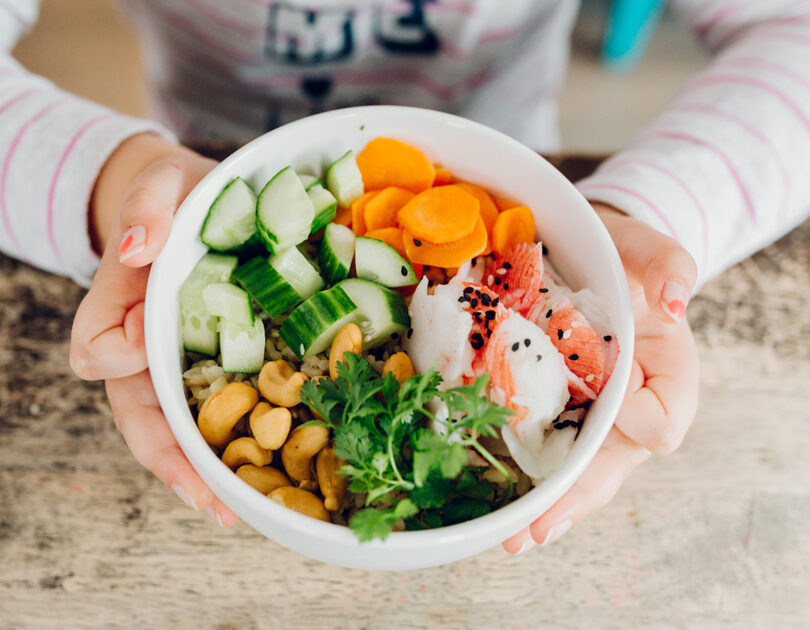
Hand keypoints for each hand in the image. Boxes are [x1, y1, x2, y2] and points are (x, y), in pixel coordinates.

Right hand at [69, 134, 237, 525]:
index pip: (97, 351)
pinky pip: (217, 408)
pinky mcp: (215, 362)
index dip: (120, 359)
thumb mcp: (158, 183)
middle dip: (170, 460)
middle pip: (138, 414)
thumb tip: (139, 248)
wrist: (196, 200)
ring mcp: (175, 360)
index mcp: (116, 305)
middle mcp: (140, 345)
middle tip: (208, 502)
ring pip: (177, 426)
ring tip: (237, 508)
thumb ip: (145, 206)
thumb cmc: (173, 195)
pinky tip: (263, 469)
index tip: (148, 345)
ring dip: (204, 469)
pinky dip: (234, 441)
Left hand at [503, 203, 698, 552]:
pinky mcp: (552, 410)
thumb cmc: (621, 257)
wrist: (583, 255)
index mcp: (665, 375)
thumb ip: (668, 263)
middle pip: (610, 465)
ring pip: (574, 472)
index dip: (640, 420)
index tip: (618, 409)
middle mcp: (628, 407)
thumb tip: (675, 300)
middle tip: (539, 529)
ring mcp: (589, 415)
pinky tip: (495, 504)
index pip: (662, 419)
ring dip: (544, 506)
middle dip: (575, 498)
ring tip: (512, 538)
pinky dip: (521, 477)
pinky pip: (542, 450)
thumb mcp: (646, 249)